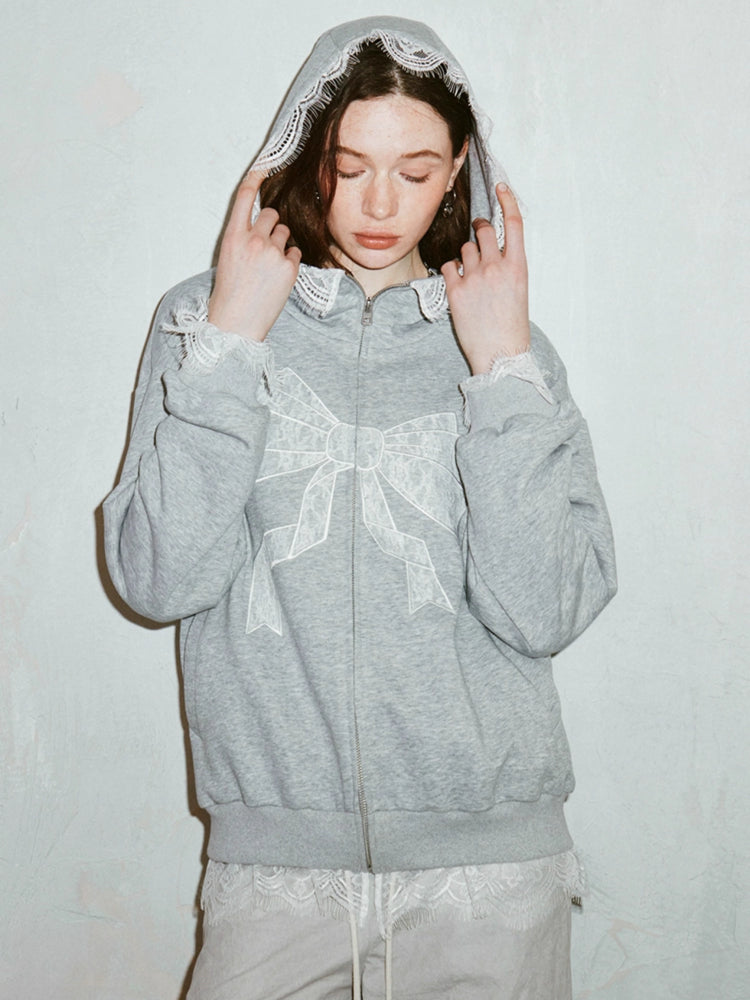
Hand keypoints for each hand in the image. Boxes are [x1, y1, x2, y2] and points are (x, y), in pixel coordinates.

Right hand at [208, 170, 301, 342]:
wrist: (237, 323)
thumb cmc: (230, 294)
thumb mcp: (227, 259)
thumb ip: (242, 238)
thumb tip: (259, 226)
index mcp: (232, 237)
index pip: (244, 197)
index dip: (255, 177)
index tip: (265, 165)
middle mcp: (252, 240)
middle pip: (271, 214)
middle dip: (272, 225)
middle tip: (265, 246)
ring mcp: (272, 253)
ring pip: (285, 233)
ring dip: (281, 244)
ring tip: (269, 267)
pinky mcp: (288, 268)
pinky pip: (295, 253)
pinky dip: (289, 262)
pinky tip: (278, 278)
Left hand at [441, 183, 529, 373]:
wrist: (500, 355)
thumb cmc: (511, 327)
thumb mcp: (519, 291)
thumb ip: (508, 268)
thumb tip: (495, 252)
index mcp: (518, 267)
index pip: (514, 223)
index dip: (507, 200)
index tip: (500, 187)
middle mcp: (497, 267)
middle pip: (484, 230)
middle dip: (480, 228)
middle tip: (477, 233)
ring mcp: (475, 277)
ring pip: (465, 248)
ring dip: (466, 255)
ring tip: (472, 276)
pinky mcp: (456, 290)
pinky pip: (449, 266)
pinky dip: (452, 271)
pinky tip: (458, 284)